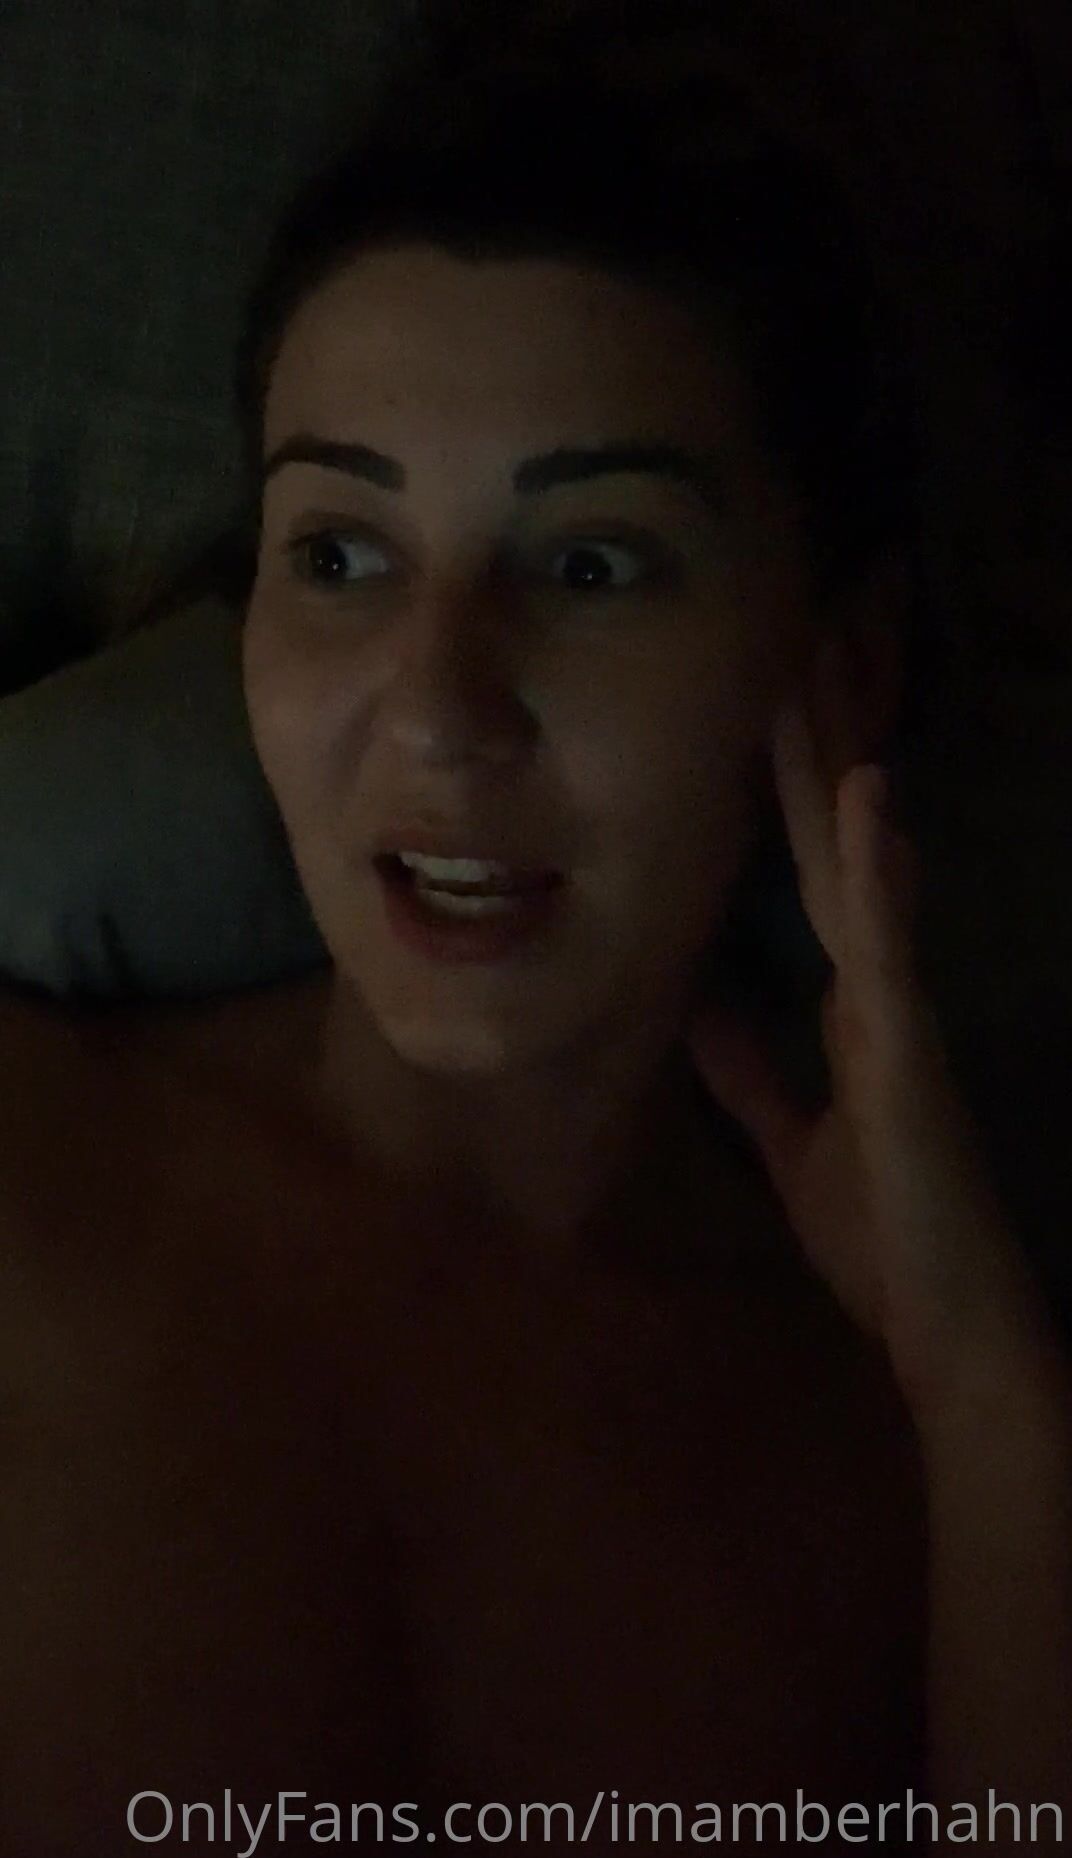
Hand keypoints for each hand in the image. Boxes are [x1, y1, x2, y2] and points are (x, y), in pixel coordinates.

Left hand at [686, 652, 1056, 1425]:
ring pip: (860, 861)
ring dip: (843, 762)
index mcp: (853, 999)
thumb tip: (705, 1010)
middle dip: (820, 735)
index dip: (796, 782)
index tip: (776, 692)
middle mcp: (877, 982)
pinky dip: (877, 866)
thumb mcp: (794, 1141)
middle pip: (836, 836)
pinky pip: (886, 942)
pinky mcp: (910, 1047)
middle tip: (808, 625)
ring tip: (824, 662)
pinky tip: (869, 791)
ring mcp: (897, 1006)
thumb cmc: (887, 1238)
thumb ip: (755, 1075)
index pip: (812, 866)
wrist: (947, 1327)